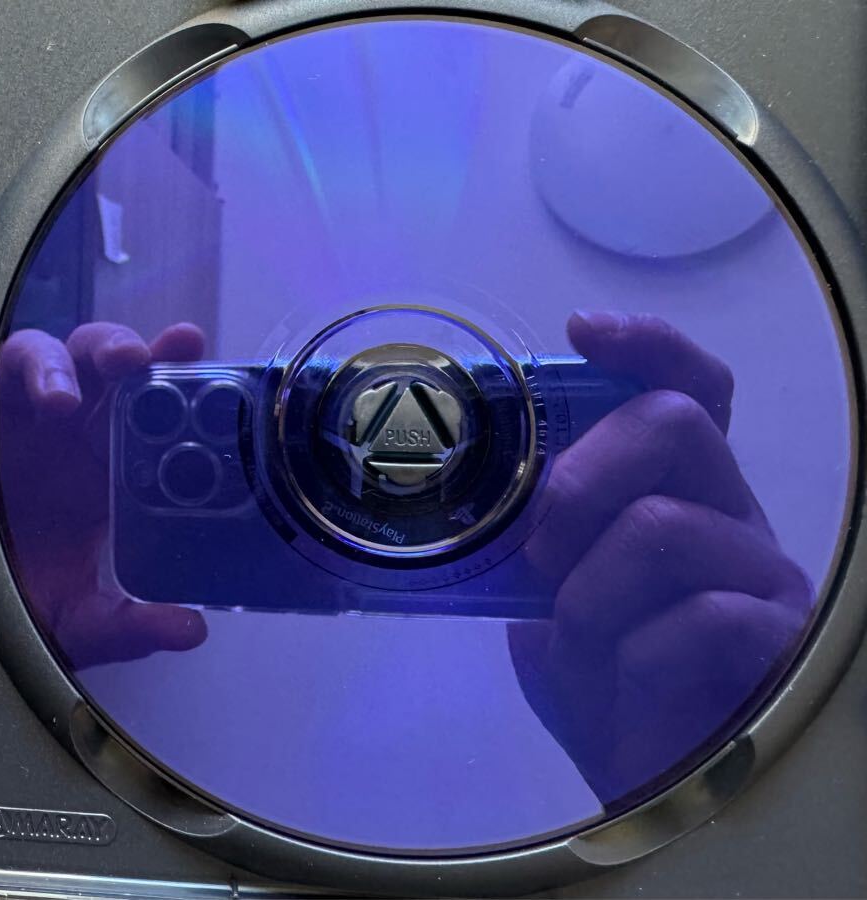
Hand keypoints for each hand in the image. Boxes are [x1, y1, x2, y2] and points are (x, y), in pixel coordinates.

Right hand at [0, 322, 208, 667]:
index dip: (186, 382)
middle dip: (140, 352)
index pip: (160, 414)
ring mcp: (33, 416)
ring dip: (92, 351)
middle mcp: (82, 434)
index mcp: (118, 471)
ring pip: (69, 353)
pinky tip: (50, 398)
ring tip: (107, 374)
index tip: (209, 361)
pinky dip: (32, 368)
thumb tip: (191, 632)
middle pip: (118, 369)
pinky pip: (10, 367)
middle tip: (159, 357)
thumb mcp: (83, 622)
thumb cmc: (23, 601)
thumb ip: (132, 626)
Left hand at [510, 312, 811, 800]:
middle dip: (582, 477)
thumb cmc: (596, 675)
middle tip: (540, 547)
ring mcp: (764, 575)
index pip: (690, 389)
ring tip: (582, 643)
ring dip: (588, 596)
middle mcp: (729, 515)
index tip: (587, 330)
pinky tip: (629, 683)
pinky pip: (691, 621)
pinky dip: (628, 658)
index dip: (648, 346)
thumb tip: (481, 490)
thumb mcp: (542, 595)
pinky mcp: (780, 642)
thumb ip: (529, 536)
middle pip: (674, 425)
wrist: (636, 776)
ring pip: (662, 530)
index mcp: (676, 491)